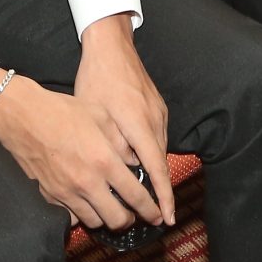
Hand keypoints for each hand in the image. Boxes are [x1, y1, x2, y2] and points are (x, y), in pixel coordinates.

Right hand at [0, 64, 160, 231]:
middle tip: (134, 215)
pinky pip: (71, 216)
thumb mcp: (101, 117)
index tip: (157, 216)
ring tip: (110, 209)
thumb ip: (122, 142)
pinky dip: (82, 215)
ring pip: (94, 222)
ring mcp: (67, 193)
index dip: (150, 210)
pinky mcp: (50, 196)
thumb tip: (135, 162)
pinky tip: (85, 203)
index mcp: (105, 162)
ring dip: (106, 219)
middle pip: (116, 219)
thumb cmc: (64, 111)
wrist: (24, 117)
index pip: (135, 196)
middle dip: (129, 220)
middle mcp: (88, 183)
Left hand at [72, 18, 172, 227]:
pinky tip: (139, 163)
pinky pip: (157, 137)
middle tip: (154, 216)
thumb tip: (123, 171)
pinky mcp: (158, 106)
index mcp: (138, 122)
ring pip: (159, 150)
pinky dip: (151, 154)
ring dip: (154, 172)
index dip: (163, 195)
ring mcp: (159, 111)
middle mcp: (154, 119)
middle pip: (160, 162)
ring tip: (146, 196)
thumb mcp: (95, 113)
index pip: (156, 167)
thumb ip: (111, 143)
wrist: (111, 44)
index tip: (167, 216)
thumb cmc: (97, 77)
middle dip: (160, 191)